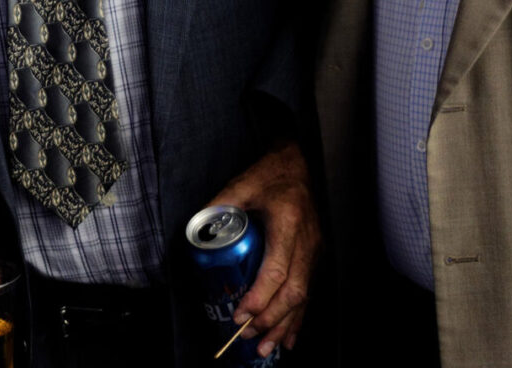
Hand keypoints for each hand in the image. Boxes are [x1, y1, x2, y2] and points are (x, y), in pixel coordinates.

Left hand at [205, 140, 320, 357]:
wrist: (299, 164)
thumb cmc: (270, 174)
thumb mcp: (241, 184)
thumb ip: (219, 205)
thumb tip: (196, 229)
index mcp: (287, 223)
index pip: (276, 269)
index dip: (259, 296)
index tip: (241, 313)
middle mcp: (306, 241)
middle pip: (293, 291)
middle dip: (271, 319)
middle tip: (248, 336)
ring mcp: (314, 251)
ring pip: (303, 297)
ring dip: (285, 326)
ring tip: (267, 348)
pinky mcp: (315, 257)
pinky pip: (309, 292)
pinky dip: (299, 318)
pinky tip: (289, 338)